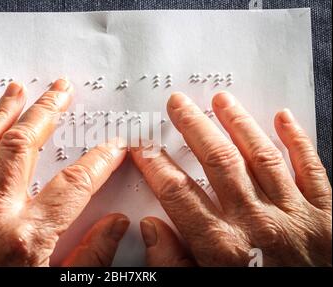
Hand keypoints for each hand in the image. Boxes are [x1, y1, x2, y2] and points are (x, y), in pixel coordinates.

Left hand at [0, 79, 128, 265]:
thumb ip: (90, 257)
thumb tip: (116, 226)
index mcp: (27, 238)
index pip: (74, 184)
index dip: (99, 160)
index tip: (113, 145)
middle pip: (23, 147)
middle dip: (46, 113)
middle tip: (60, 90)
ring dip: (2, 113)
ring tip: (17, 89)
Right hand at [133, 92, 331, 265]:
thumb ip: (174, 263)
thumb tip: (151, 226)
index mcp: (224, 247)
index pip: (178, 193)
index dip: (155, 166)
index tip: (142, 147)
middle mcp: (258, 223)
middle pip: (218, 162)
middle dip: (194, 128)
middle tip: (178, 103)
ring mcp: (295, 216)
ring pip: (261, 156)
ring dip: (239, 124)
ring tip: (222, 100)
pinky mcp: (327, 216)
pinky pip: (312, 170)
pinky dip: (298, 142)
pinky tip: (283, 118)